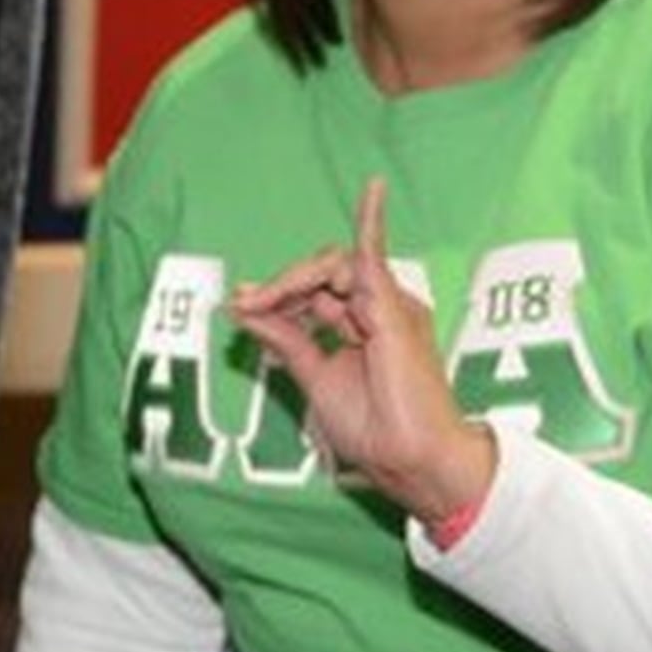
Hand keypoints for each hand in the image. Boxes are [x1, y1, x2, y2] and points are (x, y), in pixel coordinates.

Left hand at [224, 175, 493, 525]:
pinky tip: (372, 191)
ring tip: (264, 300)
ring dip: (294, 280)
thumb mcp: (315, 376)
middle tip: (247, 303)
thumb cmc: (375, 430)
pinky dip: (371, 222)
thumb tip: (244, 307)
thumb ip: (287, 338)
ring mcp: (390, 306)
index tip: (242, 304)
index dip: (279, 294)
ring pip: (335, 267)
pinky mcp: (391, 309)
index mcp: (365, 326)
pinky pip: (378, 256)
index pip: (317, 291)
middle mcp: (381, 309)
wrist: (409, 460)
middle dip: (283, 286)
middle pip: (324, 273)